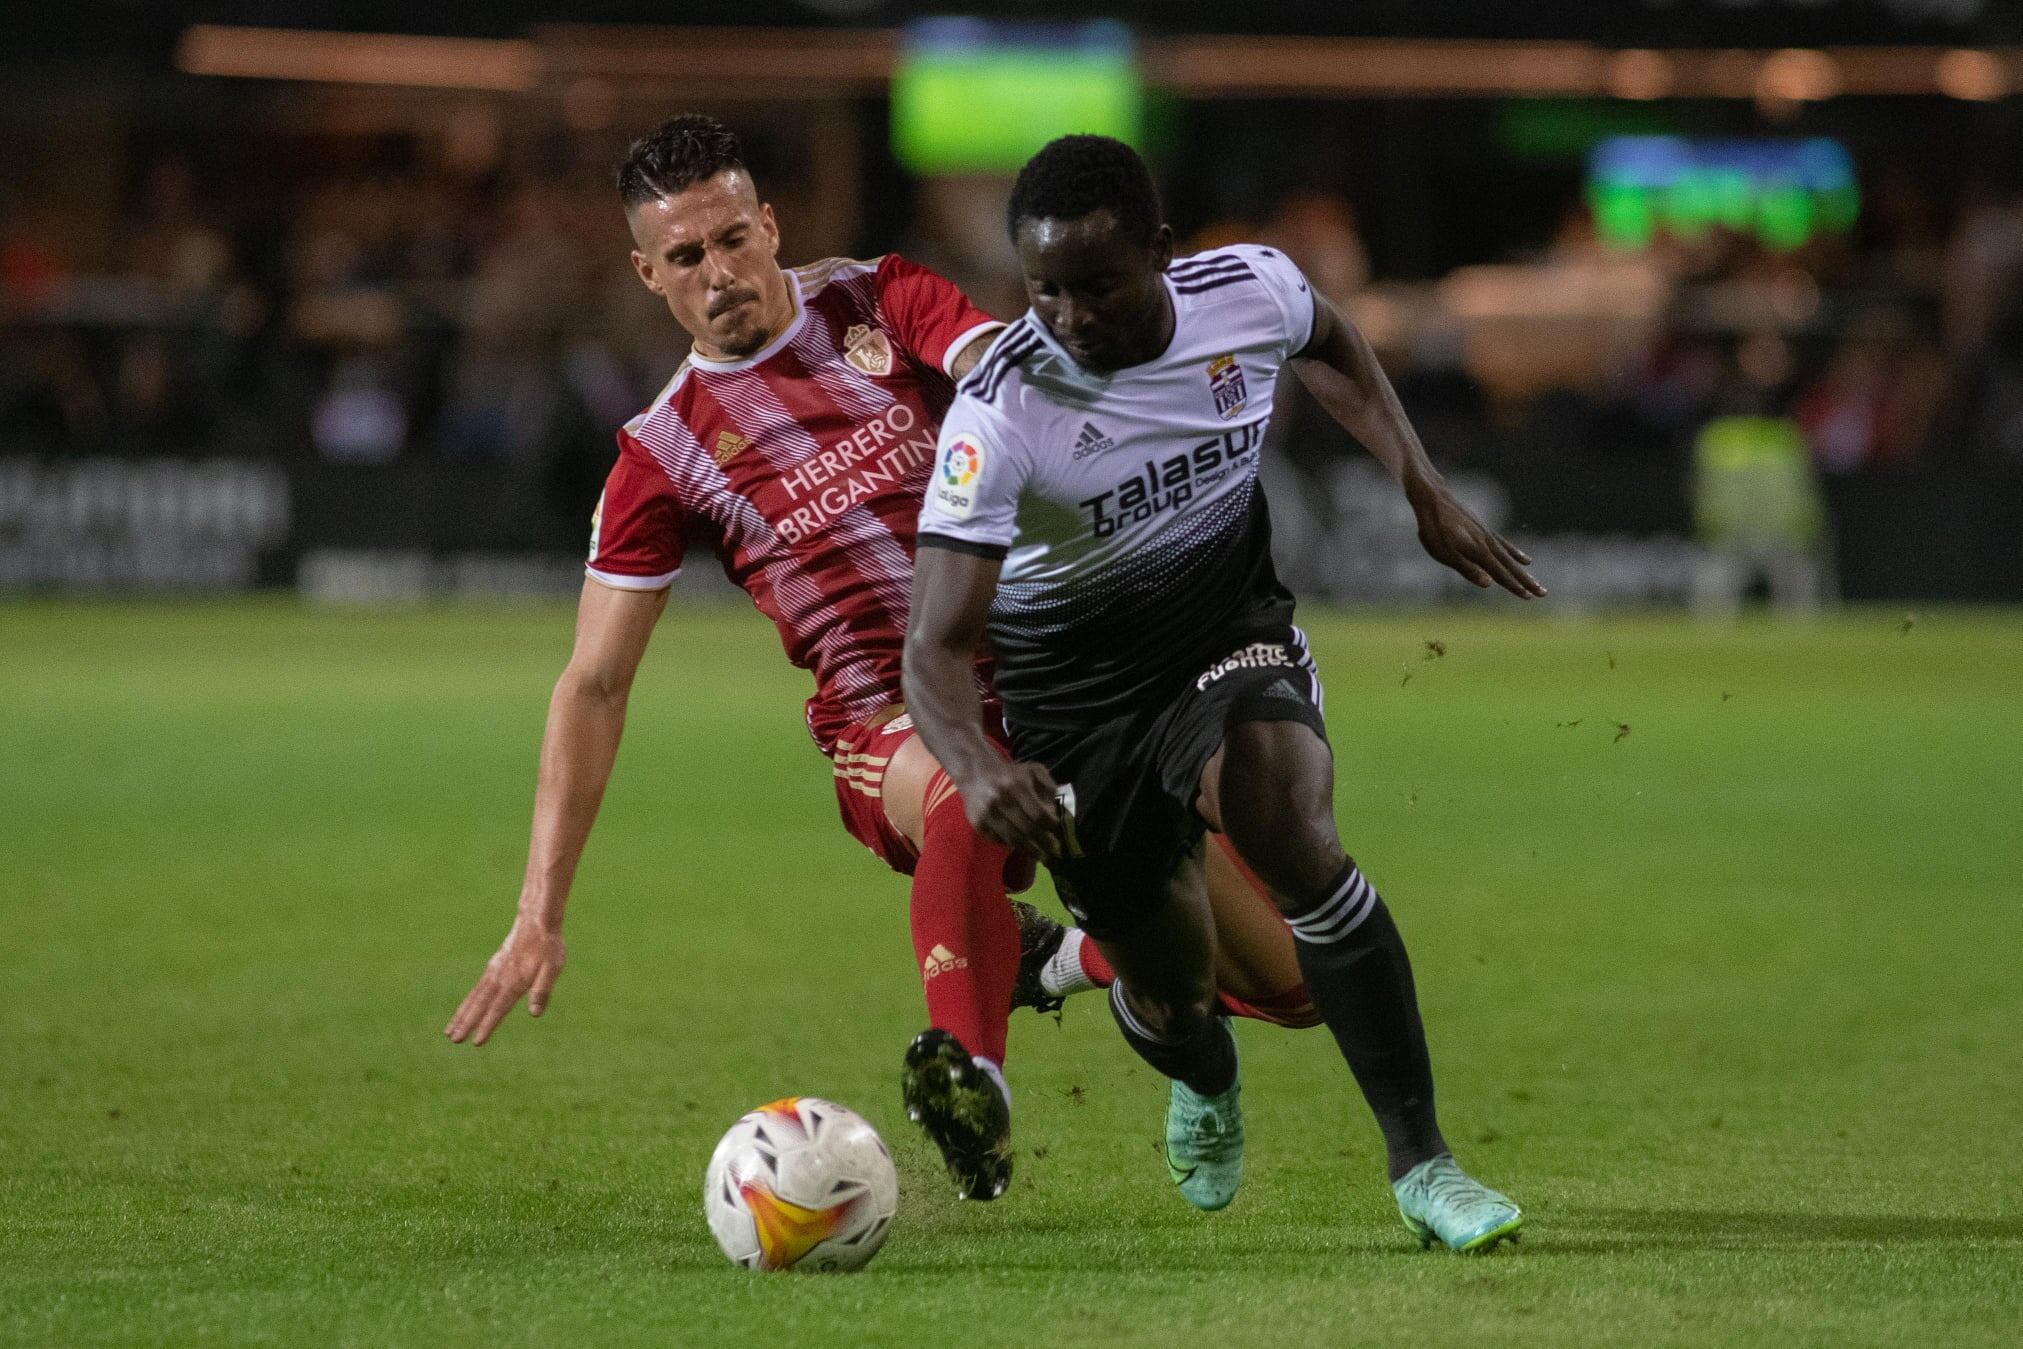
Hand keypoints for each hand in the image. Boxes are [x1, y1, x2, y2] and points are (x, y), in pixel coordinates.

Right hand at [445, 917, 565, 1045]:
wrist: (537, 921)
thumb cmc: (548, 947)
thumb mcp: (553, 968)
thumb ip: (542, 990)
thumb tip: (534, 1014)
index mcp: (514, 982)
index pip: (498, 1009)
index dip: (487, 1026)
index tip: (476, 1042)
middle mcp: (499, 978)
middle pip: (480, 1005)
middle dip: (466, 1023)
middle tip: (453, 1040)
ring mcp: (493, 971)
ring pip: (474, 997)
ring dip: (461, 1015)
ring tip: (449, 1031)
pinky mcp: (493, 967)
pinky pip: (477, 988)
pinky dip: (468, 1001)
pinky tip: (463, 1010)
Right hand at [959, 757, 1066, 857]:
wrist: (976, 773)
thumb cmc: (1011, 774)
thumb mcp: (1033, 770)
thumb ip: (1048, 786)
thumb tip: (1055, 811)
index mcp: (1017, 785)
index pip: (1037, 813)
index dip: (1049, 825)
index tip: (1056, 829)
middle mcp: (1001, 799)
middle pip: (1027, 828)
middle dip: (1043, 842)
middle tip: (1053, 849)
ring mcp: (987, 813)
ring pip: (1012, 838)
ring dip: (1029, 850)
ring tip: (1040, 855)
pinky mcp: (978, 823)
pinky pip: (999, 840)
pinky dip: (1011, 845)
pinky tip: (1021, 847)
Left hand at [1409, 481, 1546, 598]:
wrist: (1434, 498)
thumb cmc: (1434, 529)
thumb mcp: (1445, 554)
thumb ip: (1467, 569)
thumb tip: (1489, 584)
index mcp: (1479, 552)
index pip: (1500, 574)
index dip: (1514, 587)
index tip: (1529, 597)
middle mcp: (1488, 544)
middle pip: (1510, 567)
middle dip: (1526, 582)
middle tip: (1543, 593)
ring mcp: (1487, 536)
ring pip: (1510, 558)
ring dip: (1524, 572)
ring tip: (1536, 583)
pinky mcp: (1484, 530)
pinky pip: (1505, 545)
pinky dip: (1516, 554)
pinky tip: (1526, 560)